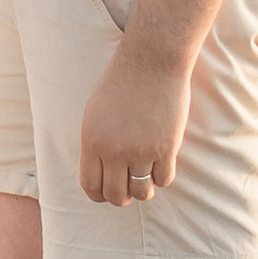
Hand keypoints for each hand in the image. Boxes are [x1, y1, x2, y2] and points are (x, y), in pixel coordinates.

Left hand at [78, 34, 192, 206]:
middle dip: (123, 197)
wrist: (151, 61)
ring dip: (144, 189)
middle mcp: (114, 150)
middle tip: (129, 187)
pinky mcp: (166, 147)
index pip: (91, 186)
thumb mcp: (95, 113)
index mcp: (92, 141)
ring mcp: (141, 151)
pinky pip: (164, 179)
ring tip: (146, 176)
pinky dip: (163, 176)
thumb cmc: (121, 82)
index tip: (107, 192)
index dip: (99, 195)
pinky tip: (162, 163)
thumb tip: (100, 172)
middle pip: (116, 195)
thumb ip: (95, 143)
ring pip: (142, 192)